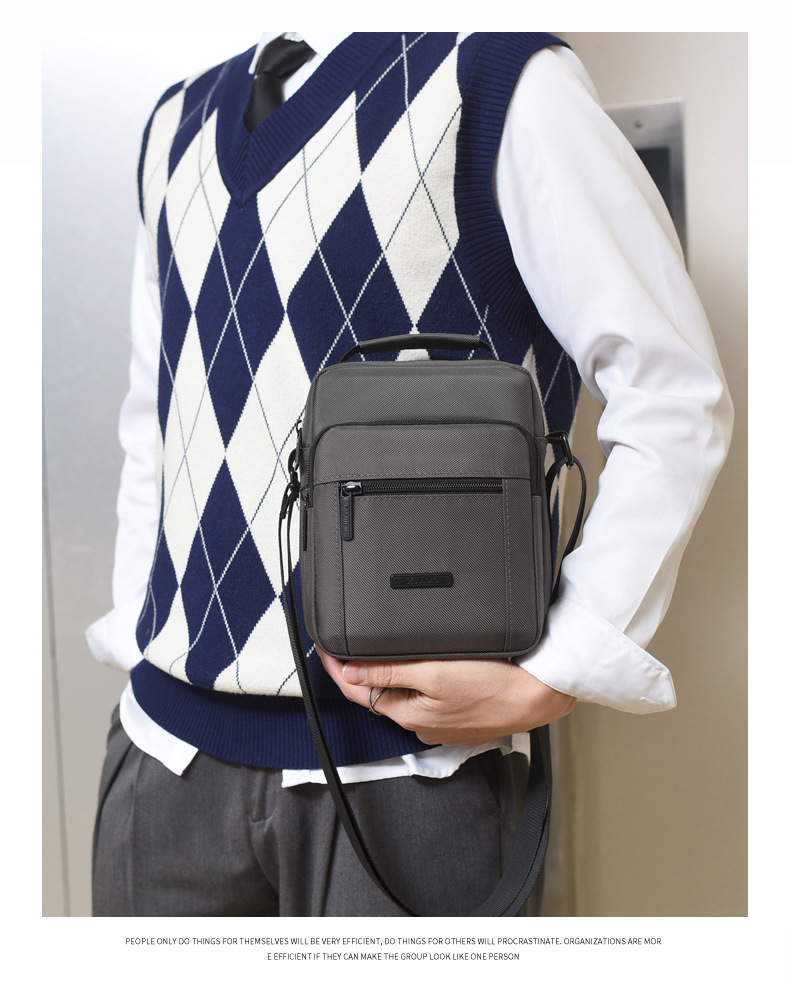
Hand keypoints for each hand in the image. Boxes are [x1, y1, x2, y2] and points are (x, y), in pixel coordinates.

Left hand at [317, 649, 575, 745]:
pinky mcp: (457, 717)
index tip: (324, 650)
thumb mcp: (434, 672)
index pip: (358, 691)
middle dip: (358, 672)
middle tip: (343, 647)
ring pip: (401, 696)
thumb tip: (352, 672)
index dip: (337, 669)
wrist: (536, 696)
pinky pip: (424, 699)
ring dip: (386, 677)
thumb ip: (390, 672)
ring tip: (374, 654)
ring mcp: (439, 723)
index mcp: (408, 713)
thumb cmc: (493, 684)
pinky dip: (413, 684)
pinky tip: (418, 669)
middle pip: (377, 694)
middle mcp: (420, 723)